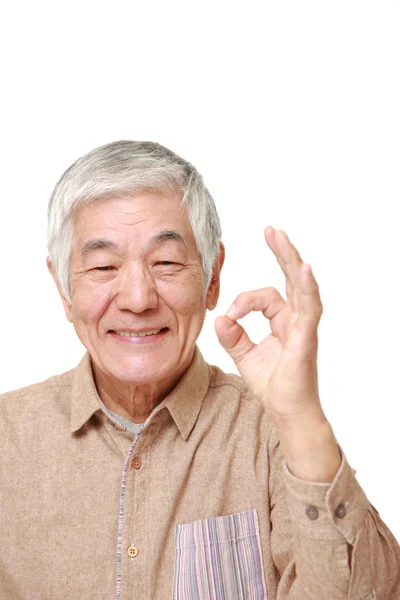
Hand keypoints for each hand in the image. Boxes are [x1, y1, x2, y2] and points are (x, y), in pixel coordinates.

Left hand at [215, 226, 323, 426]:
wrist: (287, 412)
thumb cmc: (273, 385)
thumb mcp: (245, 356)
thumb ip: (232, 336)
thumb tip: (220, 318)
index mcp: (283, 321)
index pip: (264, 296)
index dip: (243, 301)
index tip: (228, 316)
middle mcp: (296, 319)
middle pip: (290, 278)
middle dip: (280, 252)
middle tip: (271, 230)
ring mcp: (304, 326)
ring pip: (300, 285)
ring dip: (290, 259)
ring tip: (280, 236)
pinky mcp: (306, 337)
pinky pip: (309, 308)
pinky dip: (307, 287)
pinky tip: (303, 267)